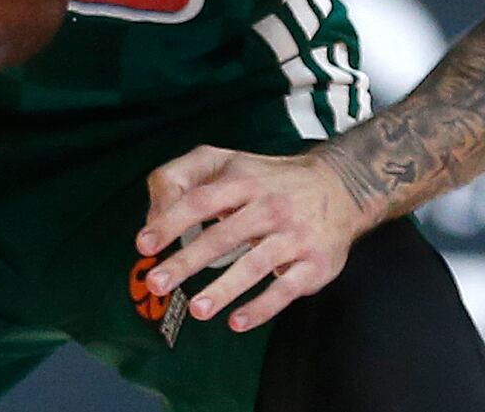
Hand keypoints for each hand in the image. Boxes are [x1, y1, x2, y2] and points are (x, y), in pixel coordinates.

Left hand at [134, 144, 373, 332]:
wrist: (340, 187)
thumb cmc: (267, 179)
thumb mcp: (225, 161)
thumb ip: (182, 178)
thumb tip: (153, 215)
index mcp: (242, 180)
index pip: (199, 200)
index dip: (170, 222)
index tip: (144, 244)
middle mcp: (268, 207)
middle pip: (223, 236)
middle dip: (187, 262)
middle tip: (157, 283)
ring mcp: (293, 236)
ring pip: (254, 265)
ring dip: (223, 289)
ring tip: (196, 310)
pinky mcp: (314, 263)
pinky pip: (286, 289)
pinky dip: (262, 307)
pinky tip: (237, 322)